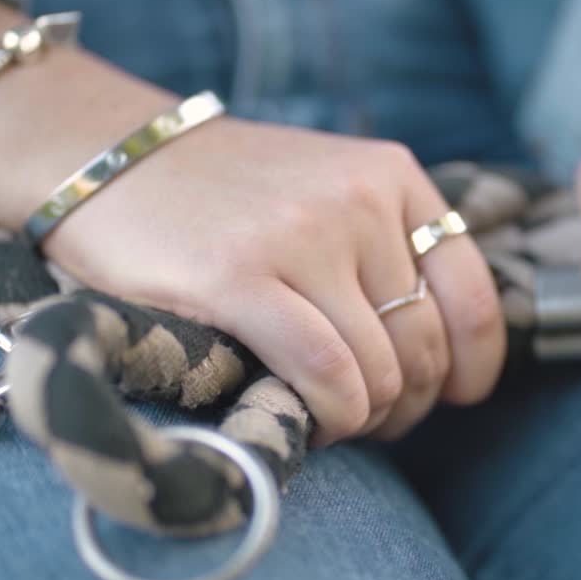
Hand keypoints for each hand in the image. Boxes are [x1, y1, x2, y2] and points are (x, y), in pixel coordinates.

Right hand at [45, 118, 505, 444]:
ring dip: (366, 418)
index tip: (457, 396)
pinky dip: (332, 416)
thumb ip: (387, 249)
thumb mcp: (327, 190)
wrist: (106, 156)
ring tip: (334, 419)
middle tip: (370, 417)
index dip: (474, 365)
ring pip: (379, 369)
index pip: (473, 293)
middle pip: (424, 346)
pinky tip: (315, 422)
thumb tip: (442, 357)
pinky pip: (325, 373)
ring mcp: (301, 236)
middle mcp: (358, 200)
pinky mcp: (238, 277)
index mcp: (391, 176)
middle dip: (406, 403)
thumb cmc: (224, 196)